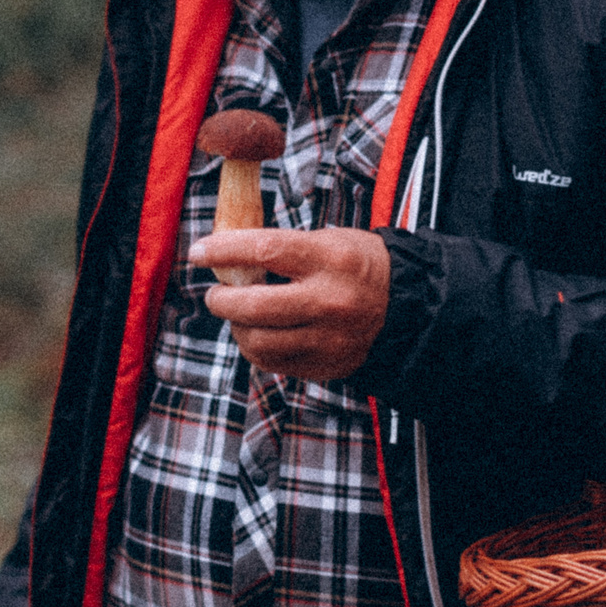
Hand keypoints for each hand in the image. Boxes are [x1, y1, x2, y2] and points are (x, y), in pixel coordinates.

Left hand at [191, 227, 388, 383]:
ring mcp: (328, 338)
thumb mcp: (329, 241)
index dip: (224, 250)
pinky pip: (275, 363)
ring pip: (260, 342)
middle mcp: (329, 300)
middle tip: (216, 294)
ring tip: (237, 316)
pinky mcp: (326, 364)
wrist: (407, 306)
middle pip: (255, 305)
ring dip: (237, 329)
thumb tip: (230, 256)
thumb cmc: (359, 265)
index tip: (199, 251)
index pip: (265, 250)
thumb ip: (283, 249)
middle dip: (222, 300)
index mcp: (330, 259)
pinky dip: (256, 349)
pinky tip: (258, 335)